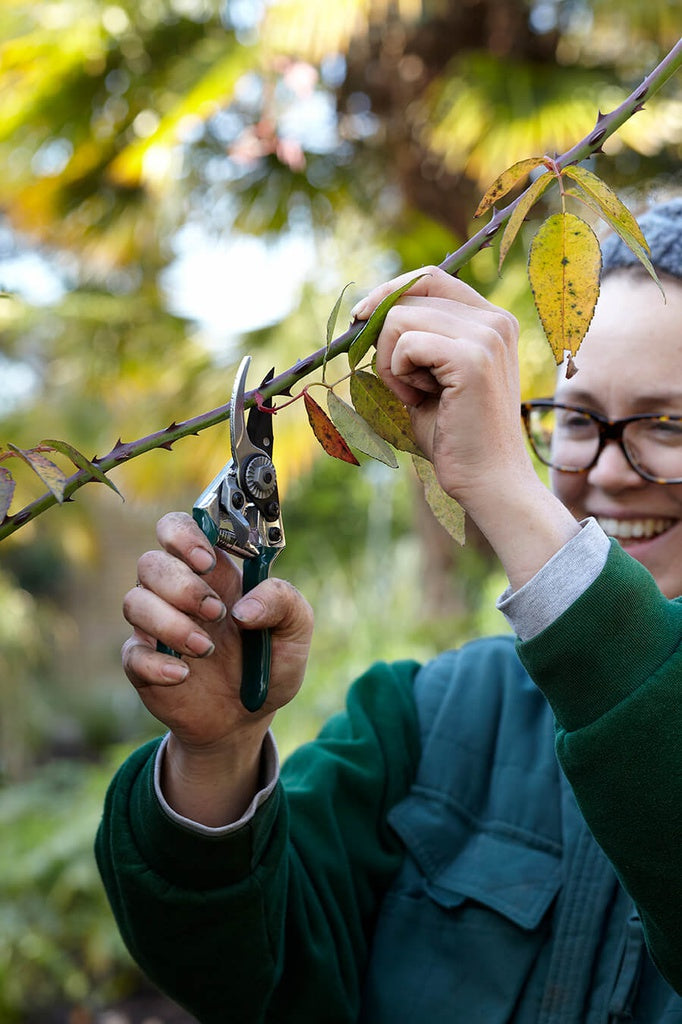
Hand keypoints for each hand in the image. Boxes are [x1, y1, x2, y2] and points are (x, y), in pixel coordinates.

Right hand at [121, 511, 312, 823]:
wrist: (246, 719)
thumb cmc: (269, 664)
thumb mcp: (296, 632)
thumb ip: (284, 602)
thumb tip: (245, 608)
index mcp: (213, 572)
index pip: (178, 528)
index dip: (183, 535)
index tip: (207, 560)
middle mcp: (177, 592)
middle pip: (151, 562)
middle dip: (182, 586)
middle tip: (216, 613)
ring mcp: (156, 626)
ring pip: (134, 602)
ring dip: (171, 624)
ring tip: (205, 650)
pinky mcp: (143, 663)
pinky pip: (132, 653)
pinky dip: (157, 663)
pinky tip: (184, 676)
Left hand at [356, 267, 579, 585]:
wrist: (487, 481)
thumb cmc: (453, 437)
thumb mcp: (428, 378)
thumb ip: (409, 342)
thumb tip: (366, 313)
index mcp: (491, 320)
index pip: (428, 278)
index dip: (388, 292)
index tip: (360, 319)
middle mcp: (495, 320)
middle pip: (408, 296)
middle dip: (384, 338)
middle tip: (400, 383)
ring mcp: (486, 336)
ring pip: (399, 319)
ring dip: (391, 362)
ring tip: (415, 396)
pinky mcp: (472, 358)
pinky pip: (404, 344)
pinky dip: (397, 375)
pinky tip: (419, 401)